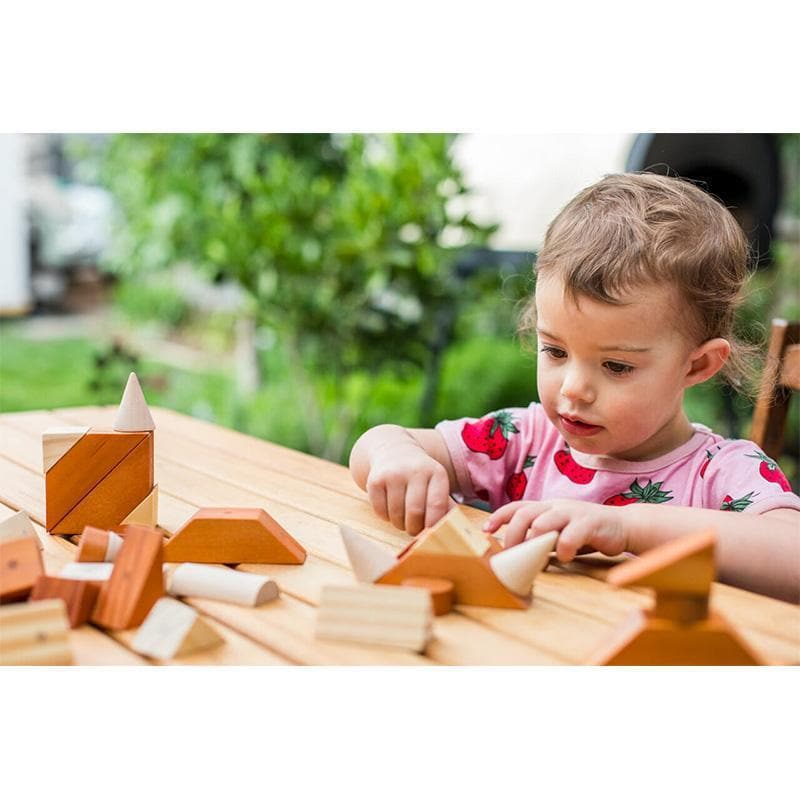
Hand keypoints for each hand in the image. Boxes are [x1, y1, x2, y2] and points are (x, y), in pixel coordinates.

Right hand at [366, 441, 454, 534]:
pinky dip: (385, 517)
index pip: (437, 505)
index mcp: (436, 472)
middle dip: (414, 529)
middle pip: (415, 512)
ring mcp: (393, 474)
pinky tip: (390, 508)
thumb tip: (451, 528)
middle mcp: (415, 470)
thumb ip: (445, 506)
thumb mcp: (436, 484)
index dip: (433, 524)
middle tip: (414, 530)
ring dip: (399, 524)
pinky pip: (380, 511)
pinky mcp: (375, 480)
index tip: (430, 532)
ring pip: (396, 515)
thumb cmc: (420, 477)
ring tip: (403, 518)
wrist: (393, 452)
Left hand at [482, 499, 627, 560]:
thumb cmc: (586, 533)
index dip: (499, 516)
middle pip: (525, 513)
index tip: (485, 529)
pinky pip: (571, 536)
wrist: (623, 526)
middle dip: (512, 534)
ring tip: (535, 558)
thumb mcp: (559, 534)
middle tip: (511, 553)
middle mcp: (556, 506)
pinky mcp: (589, 523)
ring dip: (534, 541)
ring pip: (544, 521)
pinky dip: (563, 550)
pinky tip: (564, 559)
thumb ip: (541, 541)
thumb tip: (520, 557)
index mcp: (547, 507)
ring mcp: (572, 512)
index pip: (517, 506)